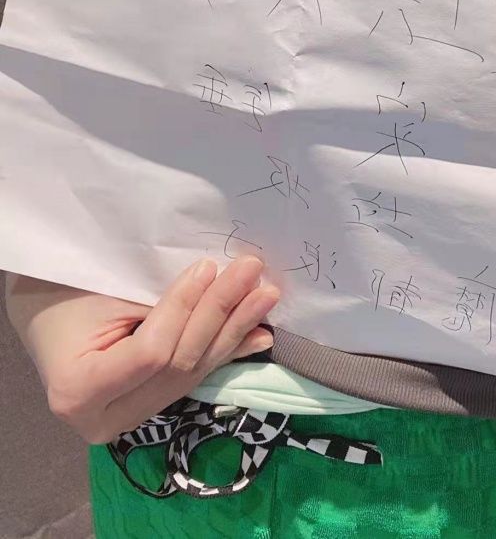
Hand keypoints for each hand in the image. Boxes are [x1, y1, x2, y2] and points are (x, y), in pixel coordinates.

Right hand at [6, 256, 279, 443]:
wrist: (43, 312)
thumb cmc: (62, 294)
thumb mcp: (102, 294)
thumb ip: (156, 301)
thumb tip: (218, 282)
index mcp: (80, 393)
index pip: (151, 353)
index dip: (184, 309)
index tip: (207, 265)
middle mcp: (107, 418)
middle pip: (179, 365)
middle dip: (220, 313)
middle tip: (250, 271)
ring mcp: (131, 416)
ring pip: (193, 373)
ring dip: (234, 330)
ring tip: (265, 296)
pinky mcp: (150, 404)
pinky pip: (194, 377)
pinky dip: (228, 352)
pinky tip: (259, 335)